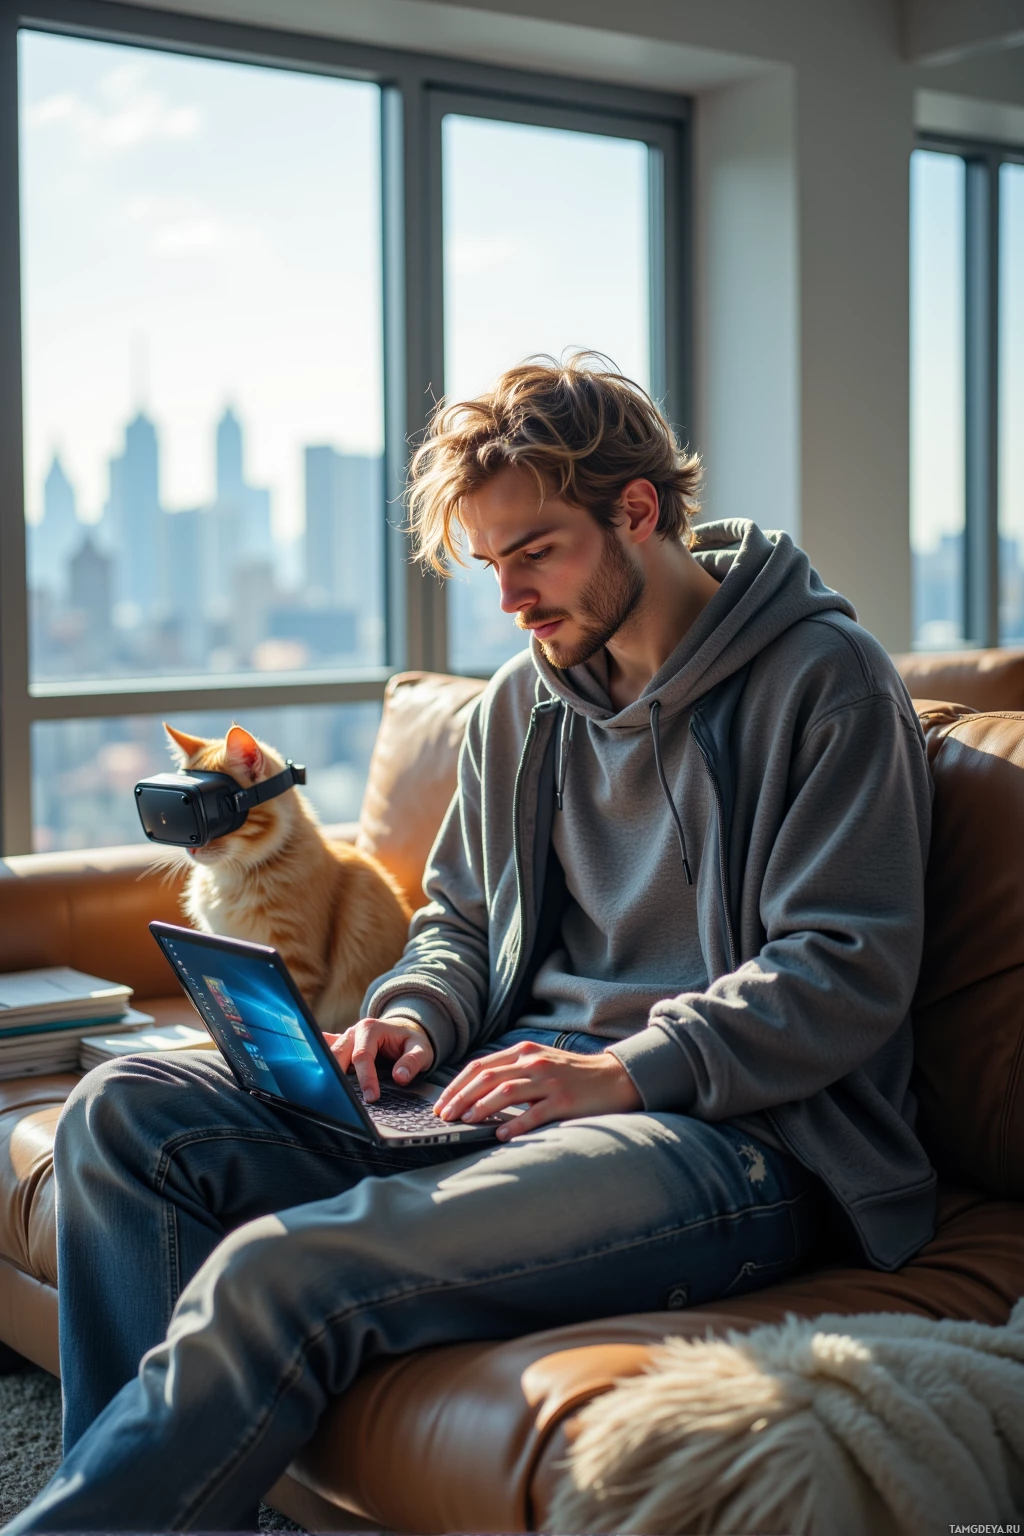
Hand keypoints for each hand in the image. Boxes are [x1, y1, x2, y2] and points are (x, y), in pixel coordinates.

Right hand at [324, 1017, 433, 1101]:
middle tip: (341, 1100)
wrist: (405, 1030)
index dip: (365, 1078)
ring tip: (325, 1094)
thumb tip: (400, 1077)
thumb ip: (413, 1061)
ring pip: (328, 1056)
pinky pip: (327, 1055)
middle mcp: (354, 1032)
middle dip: (337, 1077)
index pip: (362, 1056)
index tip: (371, 1097)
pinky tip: (312, 1078)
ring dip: (327, 1073)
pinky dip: (321, 1065)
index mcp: (371, 1029)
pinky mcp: (341, 1048)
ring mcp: (345, 1039)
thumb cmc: (411, 1041)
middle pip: (337, 1055)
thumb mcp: (421, 1049)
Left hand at [432, 1041, 641, 1139]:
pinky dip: (515, 1124)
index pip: (480, 1066)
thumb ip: (512, 1070)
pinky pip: (535, 1113)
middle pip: (487, 1078)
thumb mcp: (539, 1062)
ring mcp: (549, 1081)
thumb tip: (475, 1091)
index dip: (456, 1085)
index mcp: (524, 1052)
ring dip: (481, 1107)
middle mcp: (533, 1063)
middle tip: (445, 1116)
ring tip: (465, 1122)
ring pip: (506, 1092)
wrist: (614, 1078)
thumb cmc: (572, 1075)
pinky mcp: (564, 1101)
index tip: (441, 1103)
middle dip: (461, 1097)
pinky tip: (500, 1134)